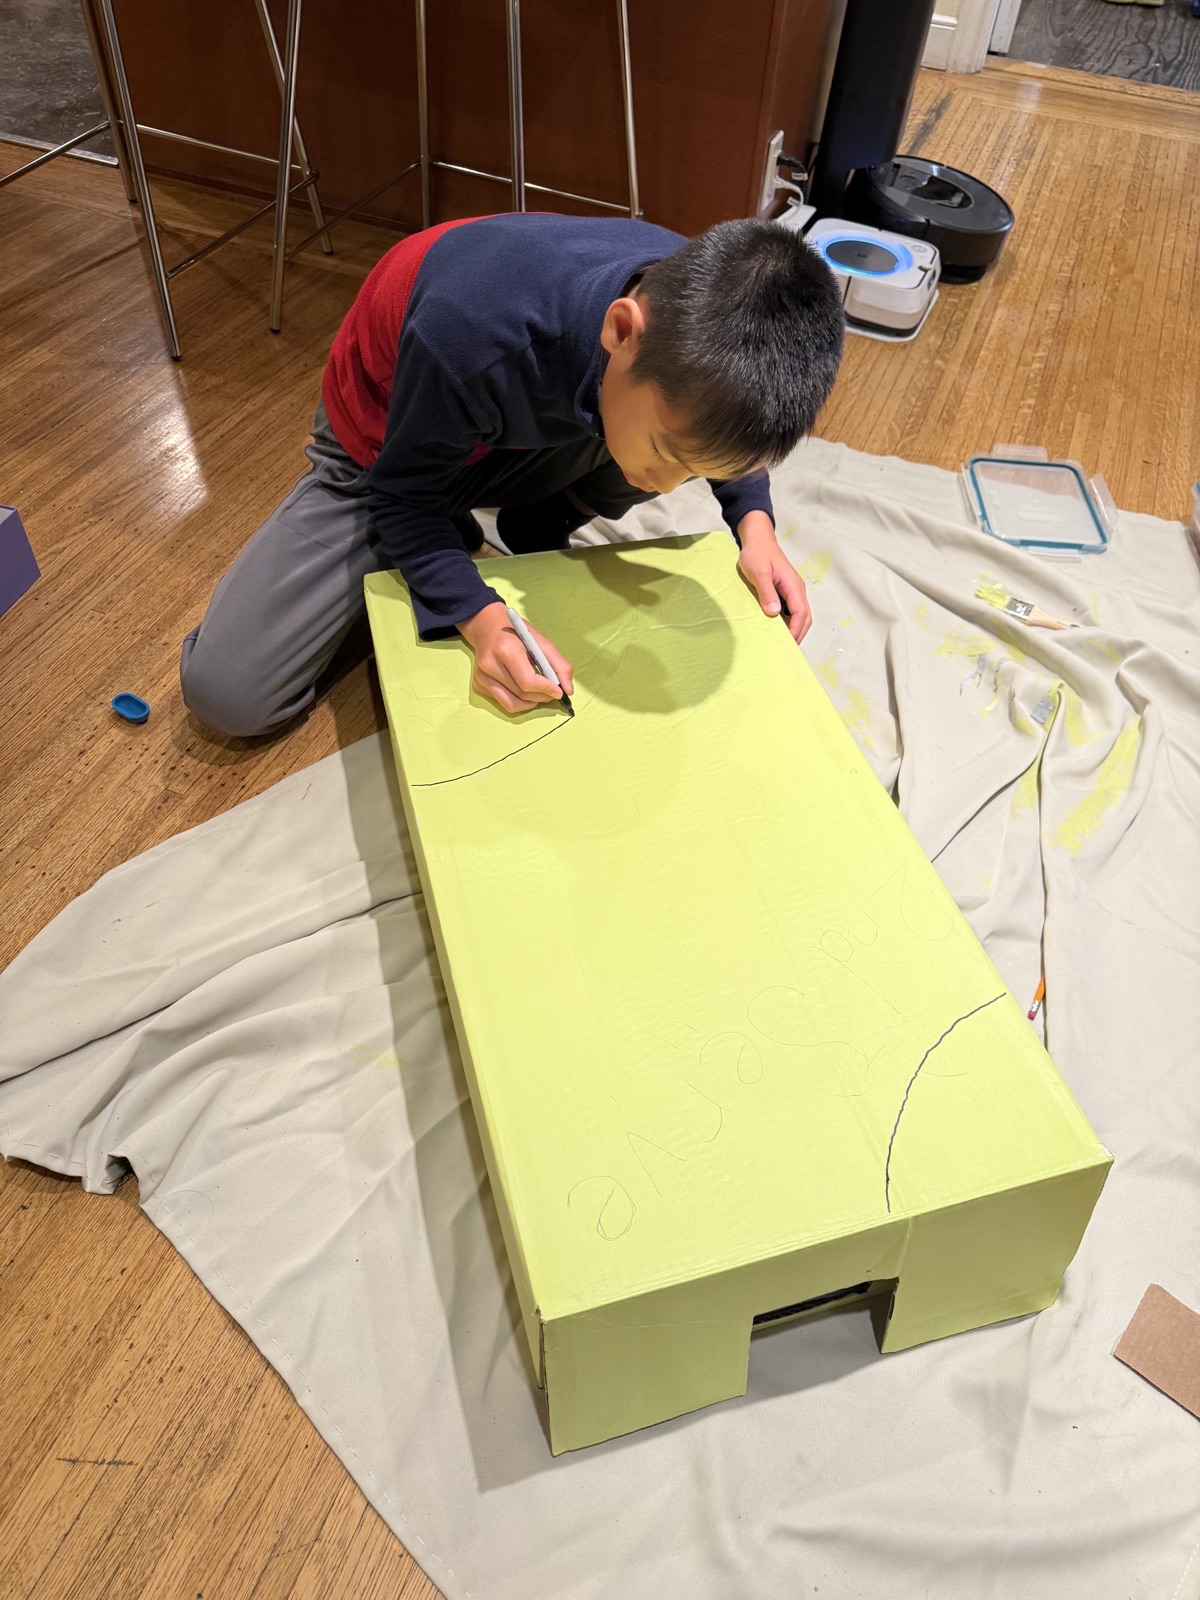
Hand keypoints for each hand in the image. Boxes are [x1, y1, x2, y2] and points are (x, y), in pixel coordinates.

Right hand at [458, 602, 574, 713]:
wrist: (486, 626)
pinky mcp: (479, 684)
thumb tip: (568, 690)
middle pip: (522, 694)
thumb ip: (559, 664)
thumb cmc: (515, 633)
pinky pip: (504, 703)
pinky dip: (520, 702)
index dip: (546, 689)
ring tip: (540, 693)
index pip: (528, 681)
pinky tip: (525, 691)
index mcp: (505, 649)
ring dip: (532, 702)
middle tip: (553, 692)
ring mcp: (482, 676)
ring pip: (513, 704)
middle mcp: (490, 665)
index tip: (559, 691)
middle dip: (543, 696)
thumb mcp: (540, 641)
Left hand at [737, 514, 811, 642]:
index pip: (801, 613)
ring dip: (793, 629)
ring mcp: (791, 591)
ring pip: (798, 615)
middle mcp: (796, 590)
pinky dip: (786, 622)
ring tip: (780, 643)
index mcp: (793, 585)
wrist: (757, 539)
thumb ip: (767, 592)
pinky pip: (790, 611)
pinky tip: (775, 629)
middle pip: (804, 617)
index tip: (787, 644)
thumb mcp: (759, 572)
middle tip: (785, 650)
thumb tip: (774, 613)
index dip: (796, 630)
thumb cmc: (757, 553)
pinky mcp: (784, 592)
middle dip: (797, 634)